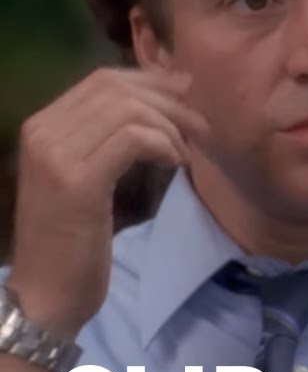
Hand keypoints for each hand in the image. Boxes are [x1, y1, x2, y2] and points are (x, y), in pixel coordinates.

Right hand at [5, 68, 210, 338]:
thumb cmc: (73, 239)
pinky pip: (134, 138)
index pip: (103, 79)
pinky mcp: (78, 181)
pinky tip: (176, 164)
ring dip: (171, 125)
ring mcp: (56, 154)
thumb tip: (162, 101)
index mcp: (42, 126)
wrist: (46, 292)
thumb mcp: (87, 177)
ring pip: (129, 109)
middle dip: (169, 101)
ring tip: (187, 151)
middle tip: (201, 127)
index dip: (153, 82)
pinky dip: (164, 144)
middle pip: (118, 88)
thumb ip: (108, 138)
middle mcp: (42, 131)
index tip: (187, 99)